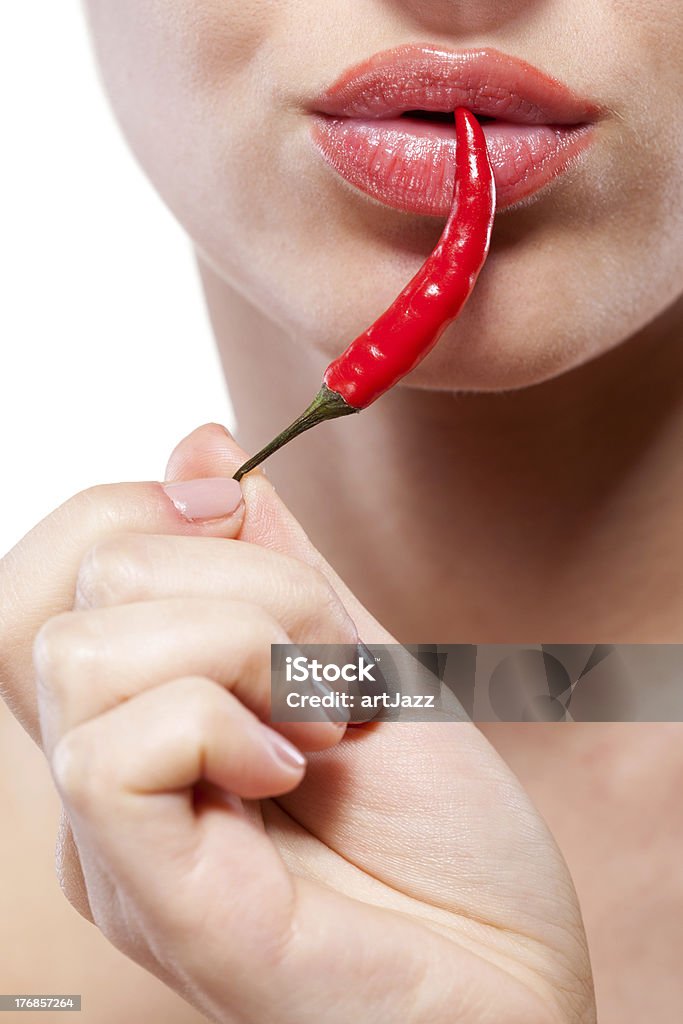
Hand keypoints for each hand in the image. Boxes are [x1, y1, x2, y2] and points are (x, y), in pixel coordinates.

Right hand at [1, 424, 595, 1022]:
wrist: (508, 980)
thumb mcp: (360, 657)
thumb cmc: (444, 836)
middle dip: (226, 580)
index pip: (56, 568)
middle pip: (61, 591)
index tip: (240, 517)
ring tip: (318, 720)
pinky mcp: (145, 893)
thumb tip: (198, 445)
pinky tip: (292, 769)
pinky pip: (111, 745)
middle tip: (321, 661)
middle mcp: (104, 775)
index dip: (134, 506)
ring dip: (238, 644)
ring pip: (79, 652)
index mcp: (145, 712)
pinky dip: (224, 719)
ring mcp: (111, 840)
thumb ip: (273, 561)